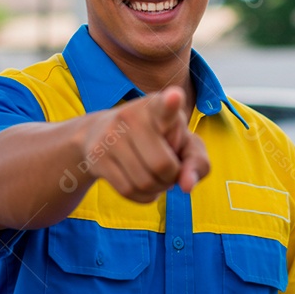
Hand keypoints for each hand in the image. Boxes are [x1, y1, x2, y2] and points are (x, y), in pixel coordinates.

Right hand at [81, 86, 209, 201]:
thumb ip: (197, 163)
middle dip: (171, 178)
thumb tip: (186, 186)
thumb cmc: (157, 139)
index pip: (165, 105)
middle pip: (162, 165)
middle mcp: (132, 115)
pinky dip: (142, 196)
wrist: (101, 134)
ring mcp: (111, 135)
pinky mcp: (97, 156)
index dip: (171, 103)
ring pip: (144, 182)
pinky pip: (128, 191)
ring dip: (157, 189)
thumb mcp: (184, 144)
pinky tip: (143, 185)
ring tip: (156, 177)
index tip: (174, 97)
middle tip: (170, 172)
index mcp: (158, 105)